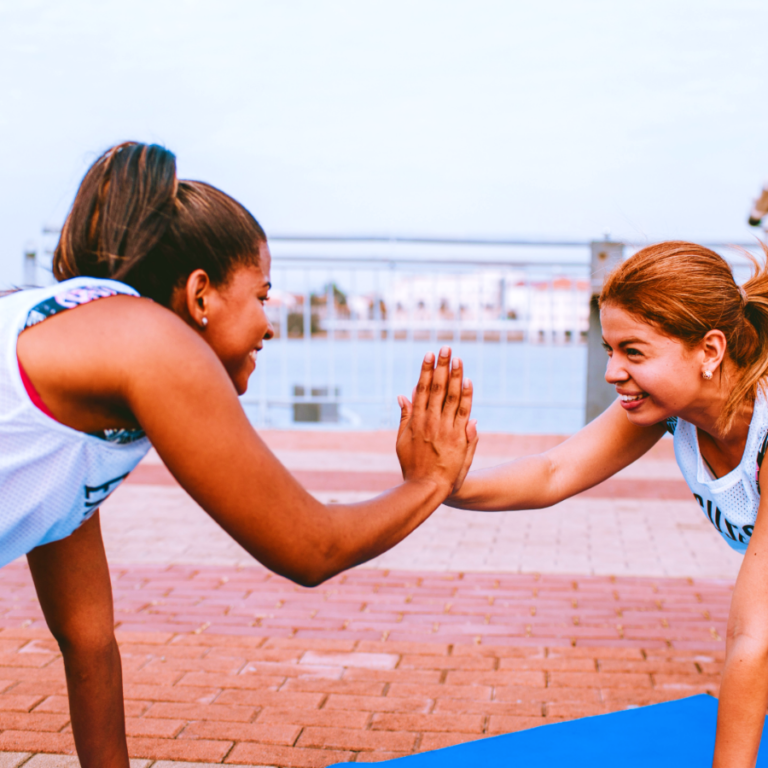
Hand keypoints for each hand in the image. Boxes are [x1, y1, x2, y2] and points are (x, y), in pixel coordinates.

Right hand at [396, 347, 473, 496]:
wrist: (427, 487)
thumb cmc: (413, 465)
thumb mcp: (402, 440)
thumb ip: (405, 416)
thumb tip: (403, 395)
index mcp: (416, 420)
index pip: (423, 389)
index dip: (427, 371)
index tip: (430, 355)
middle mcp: (430, 421)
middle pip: (438, 388)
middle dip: (442, 366)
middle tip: (446, 348)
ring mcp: (445, 429)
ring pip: (452, 397)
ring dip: (455, 376)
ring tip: (458, 358)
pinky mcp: (458, 438)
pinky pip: (463, 413)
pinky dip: (466, 397)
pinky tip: (468, 381)